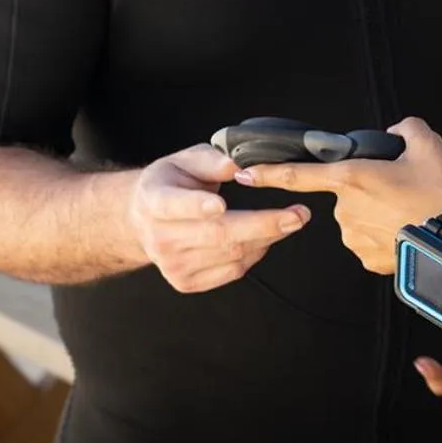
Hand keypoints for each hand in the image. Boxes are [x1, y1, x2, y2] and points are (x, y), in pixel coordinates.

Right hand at [127, 144, 308, 292]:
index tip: (220, 204)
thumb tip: (237, 166)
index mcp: (155, 200)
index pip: (175, 205)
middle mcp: (160, 237)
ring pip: (231, 254)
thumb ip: (211, 160)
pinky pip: (232, 271)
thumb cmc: (171, 184)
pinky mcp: (186, 282)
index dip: (198, 205)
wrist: (142, 219)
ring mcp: (172, 264)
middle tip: (298, 214)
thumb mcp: (184, 160)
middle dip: (263, 224)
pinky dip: (256, 253)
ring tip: (288, 220)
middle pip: (217, 234)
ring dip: (267, 238)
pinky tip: (264, 237)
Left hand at [233, 118, 441, 273]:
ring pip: (360, 217)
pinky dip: (387, 234)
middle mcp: (347, 210)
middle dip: (370, 190)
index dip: (268, 173)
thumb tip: (396, 135)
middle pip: (349, 192)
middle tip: (404, 190)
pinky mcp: (368, 259)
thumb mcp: (429, 145)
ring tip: (412, 212)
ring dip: (380, 213)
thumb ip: (405, 129)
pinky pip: (371, 240)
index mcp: (353, 178)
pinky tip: (409, 230)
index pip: (299, 174)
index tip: (244, 174)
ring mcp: (355, 238)